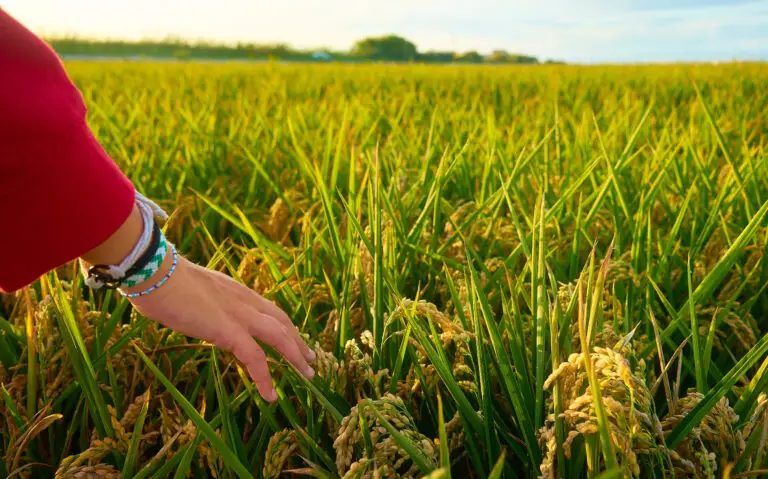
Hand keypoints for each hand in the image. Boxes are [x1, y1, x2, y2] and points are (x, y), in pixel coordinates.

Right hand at [123, 254, 315, 401]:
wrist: (155, 273)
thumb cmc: (160, 279)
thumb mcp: (188, 290)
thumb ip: (199, 301)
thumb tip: (188, 309)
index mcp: (234, 290)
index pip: (267, 308)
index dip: (282, 324)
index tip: (291, 336)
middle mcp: (243, 300)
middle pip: (281, 321)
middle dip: (298, 340)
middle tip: (310, 357)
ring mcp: (239, 315)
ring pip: (280, 337)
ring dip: (296, 356)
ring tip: (308, 374)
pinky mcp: (229, 331)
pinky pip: (256, 358)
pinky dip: (265, 378)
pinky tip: (270, 395)